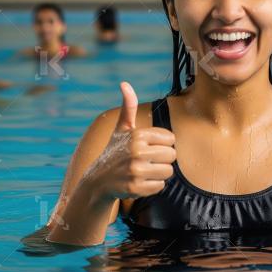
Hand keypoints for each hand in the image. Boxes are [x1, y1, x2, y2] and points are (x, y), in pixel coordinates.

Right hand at [84, 82, 175, 200]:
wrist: (99, 180)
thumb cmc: (114, 151)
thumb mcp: (121, 129)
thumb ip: (128, 107)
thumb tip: (124, 83)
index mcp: (137, 135)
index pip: (171, 139)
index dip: (162, 144)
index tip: (148, 147)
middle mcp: (136, 151)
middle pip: (172, 155)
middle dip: (163, 159)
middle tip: (147, 161)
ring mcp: (136, 170)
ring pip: (168, 172)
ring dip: (159, 173)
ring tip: (144, 171)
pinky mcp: (136, 188)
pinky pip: (160, 186)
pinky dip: (152, 186)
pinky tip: (139, 182)